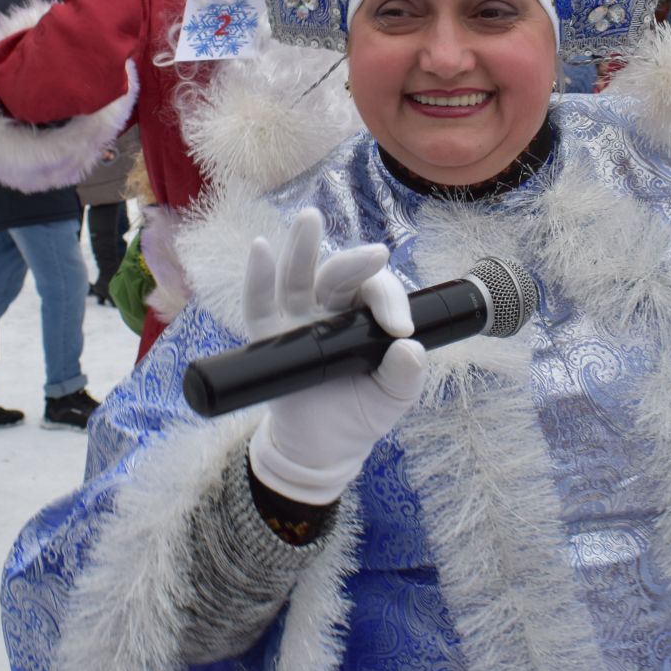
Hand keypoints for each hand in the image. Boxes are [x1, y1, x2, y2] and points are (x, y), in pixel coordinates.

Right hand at [245, 208, 425, 505]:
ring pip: (298, 276)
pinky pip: (260, 303)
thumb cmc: (358, 415)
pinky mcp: (268, 337)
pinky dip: (258, 277)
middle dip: (354, 262)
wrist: (320, 450)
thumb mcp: (392, 399)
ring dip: (303, 247)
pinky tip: (260, 249)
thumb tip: (411, 348)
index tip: (400, 330)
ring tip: (310, 219)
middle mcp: (329, 309)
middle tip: (375, 254)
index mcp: (363, 317)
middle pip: (338, 274)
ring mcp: (296, 319)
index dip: (390, 301)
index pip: (376, 291)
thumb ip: (406, 376)